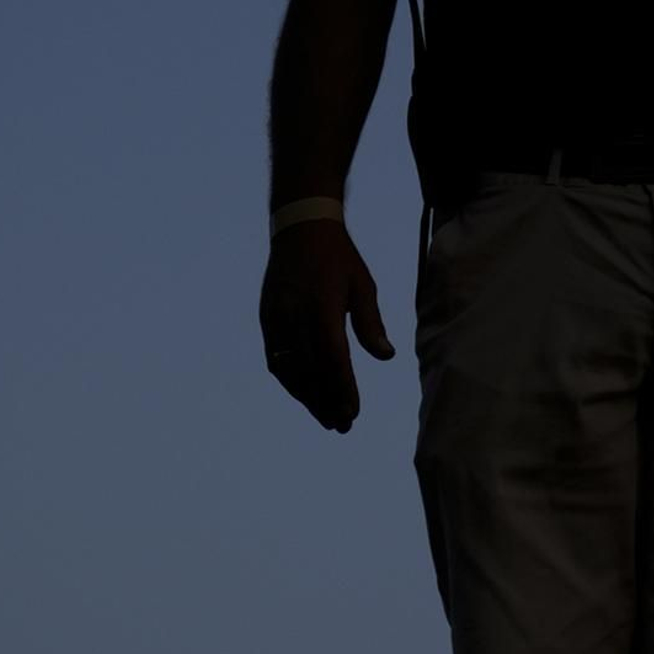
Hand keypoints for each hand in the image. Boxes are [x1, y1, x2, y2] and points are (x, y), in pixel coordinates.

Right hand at [259, 221, 395, 433]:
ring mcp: (276, 317)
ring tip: (326, 418)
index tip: (353, 413)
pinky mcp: (266, 318)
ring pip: (289, 369)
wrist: (299, 227)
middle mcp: (295, 314)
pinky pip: (275, 359)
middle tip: (343, 426)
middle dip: (326, 402)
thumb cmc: (339, 257)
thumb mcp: (362, 285)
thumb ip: (370, 323)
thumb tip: (386, 356)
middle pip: (309, 371)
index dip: (343, 389)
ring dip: (307, 397)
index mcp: (322, 306)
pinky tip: (304, 394)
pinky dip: (290, 381)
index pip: (333, 358)